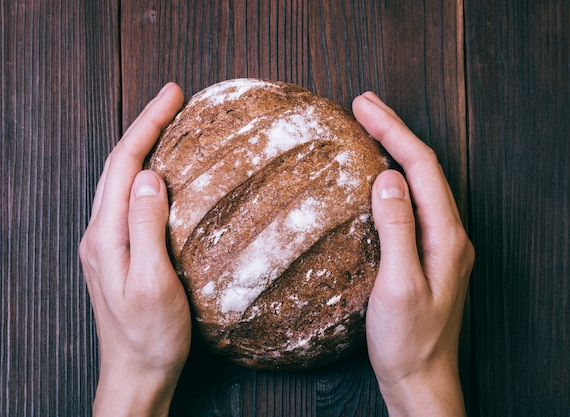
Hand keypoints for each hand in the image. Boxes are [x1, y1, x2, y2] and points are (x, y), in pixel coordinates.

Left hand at [79, 83, 190, 416]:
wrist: (136, 372)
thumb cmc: (151, 335)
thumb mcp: (154, 282)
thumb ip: (147, 227)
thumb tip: (150, 176)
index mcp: (105, 236)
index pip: (124, 165)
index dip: (147, 124)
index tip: (172, 95)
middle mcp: (99, 234)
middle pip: (118, 166)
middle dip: (144, 126)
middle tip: (172, 99)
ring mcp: (105, 243)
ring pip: (120, 181)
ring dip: (142, 147)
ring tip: (166, 124)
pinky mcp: (117, 253)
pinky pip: (126, 200)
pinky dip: (143, 174)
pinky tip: (159, 173)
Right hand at [353, 92, 473, 415]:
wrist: (421, 379)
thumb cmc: (408, 340)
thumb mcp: (398, 285)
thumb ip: (396, 229)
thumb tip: (387, 178)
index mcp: (447, 236)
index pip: (421, 168)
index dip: (393, 131)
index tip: (364, 107)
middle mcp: (450, 233)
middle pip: (424, 168)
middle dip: (394, 131)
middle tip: (363, 105)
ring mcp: (440, 243)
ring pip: (418, 183)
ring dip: (394, 150)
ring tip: (369, 128)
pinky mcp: (426, 254)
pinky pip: (411, 203)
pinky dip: (393, 178)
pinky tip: (376, 176)